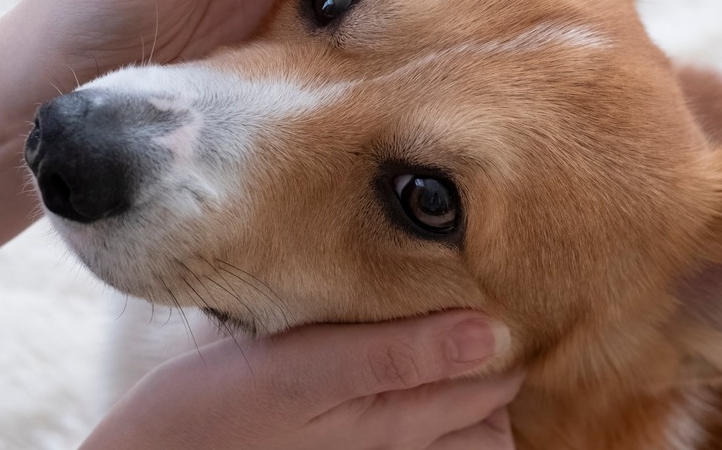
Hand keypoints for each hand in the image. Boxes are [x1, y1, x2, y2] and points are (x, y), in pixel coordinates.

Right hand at [81, 311, 521, 448]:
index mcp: (394, 422)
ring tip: (450, 346)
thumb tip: (488, 331)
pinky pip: (417, 445)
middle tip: (483, 311)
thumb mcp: (303, 371)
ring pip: (460, 440)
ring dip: (467, 397)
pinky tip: (407, 383)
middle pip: (487, 420)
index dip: (505, 339)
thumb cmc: (217, 409)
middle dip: (496, 369)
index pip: (494, 385)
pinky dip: (435, 420)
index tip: (498, 288)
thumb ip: (396, 354)